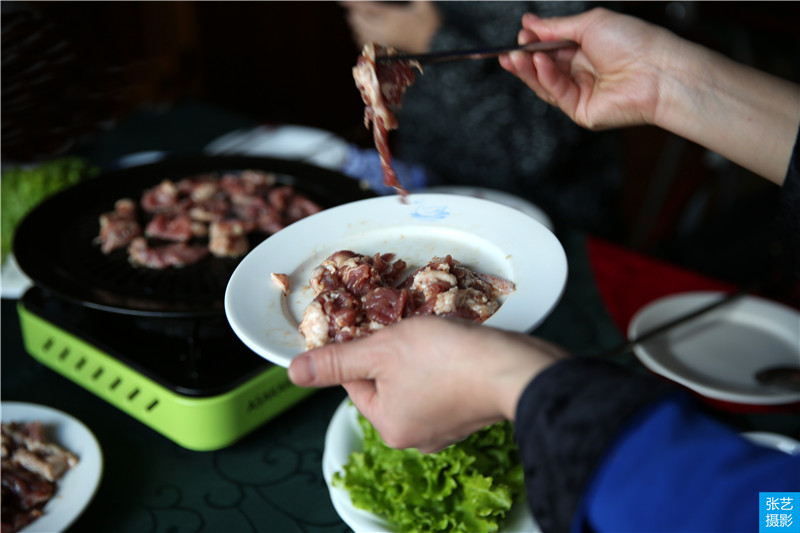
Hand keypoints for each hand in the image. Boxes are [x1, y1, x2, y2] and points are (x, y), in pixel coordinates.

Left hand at [288, 316, 567, 452]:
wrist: (513, 368)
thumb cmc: (446, 359)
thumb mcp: (381, 350)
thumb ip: (337, 361)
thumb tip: (294, 372)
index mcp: (389, 426)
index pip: (355, 383)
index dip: (363, 350)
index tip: (378, 330)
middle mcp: (414, 437)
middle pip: (386, 384)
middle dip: (393, 354)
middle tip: (408, 332)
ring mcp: (445, 429)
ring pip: (415, 384)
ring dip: (418, 358)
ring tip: (433, 338)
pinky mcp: (469, 415)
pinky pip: (442, 388)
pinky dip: (443, 368)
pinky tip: (453, 350)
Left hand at [340, 1, 440, 53]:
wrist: (437, 46)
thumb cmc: (432, 25)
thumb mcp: (424, 4)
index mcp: (392, 17)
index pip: (367, 9)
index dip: (354, 4)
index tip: (343, 1)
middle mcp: (385, 30)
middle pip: (360, 23)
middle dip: (354, 15)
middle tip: (352, 9)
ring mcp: (386, 41)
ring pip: (363, 36)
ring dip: (357, 28)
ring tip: (356, 21)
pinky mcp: (388, 49)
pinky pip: (369, 45)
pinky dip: (363, 39)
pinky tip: (364, 36)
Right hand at [499, 7, 799, 183]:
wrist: (657, 70)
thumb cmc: (635, 42)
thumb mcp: (590, 24)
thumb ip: (556, 27)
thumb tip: (530, 22)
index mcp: (586, 50)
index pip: (551, 48)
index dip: (534, 43)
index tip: (521, 34)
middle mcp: (582, 72)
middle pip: (543, 68)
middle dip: (524, 59)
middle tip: (509, 51)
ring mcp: (581, 93)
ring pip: (545, 84)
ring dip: (528, 70)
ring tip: (517, 56)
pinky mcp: (581, 111)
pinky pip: (556, 94)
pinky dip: (546, 77)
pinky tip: (540, 62)